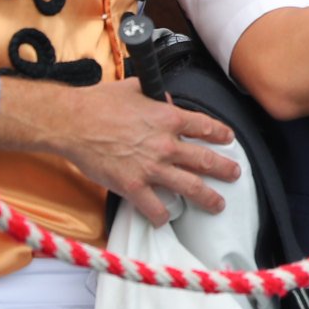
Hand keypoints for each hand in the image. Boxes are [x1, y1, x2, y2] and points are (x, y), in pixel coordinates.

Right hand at [57, 80, 241, 226]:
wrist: (73, 123)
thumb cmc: (100, 103)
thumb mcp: (135, 88)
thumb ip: (156, 95)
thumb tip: (166, 98)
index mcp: (168, 118)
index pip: (205, 126)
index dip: (221, 134)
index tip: (229, 139)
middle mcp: (166, 144)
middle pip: (205, 160)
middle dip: (225, 169)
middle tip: (235, 174)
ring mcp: (151, 168)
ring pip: (190, 187)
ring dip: (207, 197)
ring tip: (218, 204)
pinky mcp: (132, 186)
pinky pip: (155, 207)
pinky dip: (163, 215)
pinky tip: (166, 219)